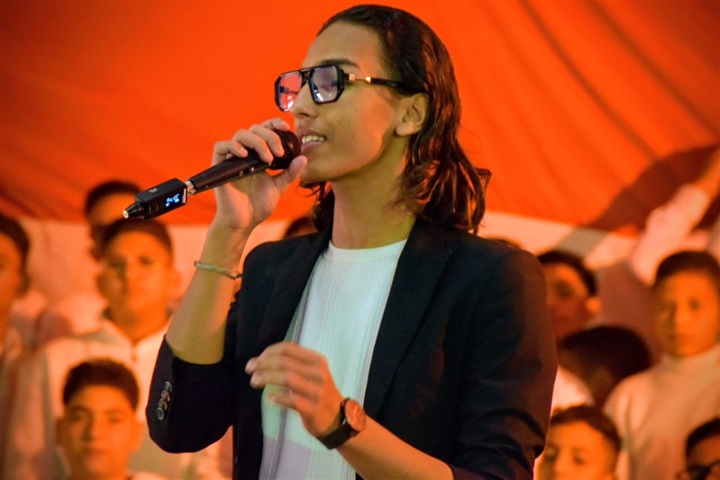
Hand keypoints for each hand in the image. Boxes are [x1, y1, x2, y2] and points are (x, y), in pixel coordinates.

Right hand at [211, 118, 306, 232]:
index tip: (287, 127)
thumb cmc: (258, 205)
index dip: (274, 124)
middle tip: (280, 152)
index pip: (264, 130)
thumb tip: (304, 158)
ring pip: (240, 134)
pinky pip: (221, 146)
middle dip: (270, 136)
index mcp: (258, 154)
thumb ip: (290, 173)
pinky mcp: (219, 165)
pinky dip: (233, 146)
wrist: (244, 222)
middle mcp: (245, 153)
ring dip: (257, 142)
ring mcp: (232, 158)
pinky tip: (245, 155)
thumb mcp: (279, 187)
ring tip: (268, 159)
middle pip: (254, 129)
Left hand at [245, 342, 343, 436]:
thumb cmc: (319, 393)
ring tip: (254, 381)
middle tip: (249, 370)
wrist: (338, 419)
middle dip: (263, 364)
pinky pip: (292, 401)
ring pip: (287, 378)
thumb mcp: (313, 373)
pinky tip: (269, 398)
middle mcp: (318, 373)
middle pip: (285, 362)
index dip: (269, 352)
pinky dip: (278, 398)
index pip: (289, 349)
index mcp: (317, 360)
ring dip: (266, 378)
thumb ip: (294, 364)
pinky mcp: (314, 408)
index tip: (256, 360)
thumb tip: (265, 359)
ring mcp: (317, 391)